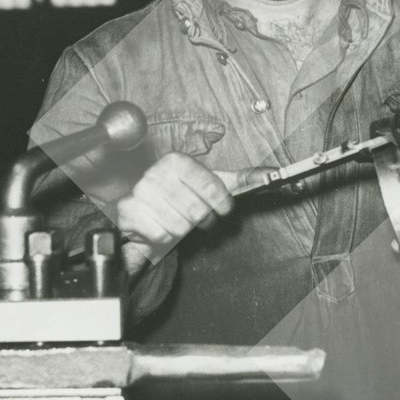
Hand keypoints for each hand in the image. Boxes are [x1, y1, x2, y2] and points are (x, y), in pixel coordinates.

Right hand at [115, 152, 272, 252]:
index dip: (222, 203)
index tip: (224, 210)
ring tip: (177, 222)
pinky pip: (162, 234)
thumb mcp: (209, 184)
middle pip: (197, 210)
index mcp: (177, 161)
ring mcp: (141, 191)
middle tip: (199, 220)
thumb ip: (240, 179)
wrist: (142, 212)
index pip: (211, 186)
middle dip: (203, 221)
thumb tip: (271, 173)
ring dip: (183, 230)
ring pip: (180, 225)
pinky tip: (161, 227)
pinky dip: (165, 238)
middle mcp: (156, 172)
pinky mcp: (129, 211)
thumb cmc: (179, 197)